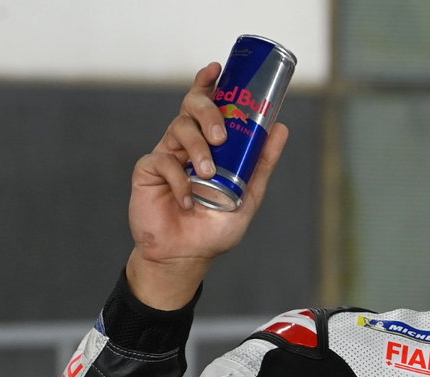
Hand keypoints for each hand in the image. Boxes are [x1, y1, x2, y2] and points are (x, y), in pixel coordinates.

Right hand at [126, 62, 290, 308]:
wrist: (185, 256)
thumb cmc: (215, 227)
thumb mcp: (248, 195)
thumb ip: (262, 163)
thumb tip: (281, 128)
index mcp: (208, 143)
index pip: (206, 103)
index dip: (208, 81)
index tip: (218, 68)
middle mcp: (186, 143)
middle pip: (192, 106)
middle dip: (208, 111)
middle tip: (221, 135)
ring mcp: (166, 154)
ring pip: (179, 128)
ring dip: (198, 149)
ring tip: (207, 173)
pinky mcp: (148, 171)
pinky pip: (163, 161)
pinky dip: (179, 180)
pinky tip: (188, 200)